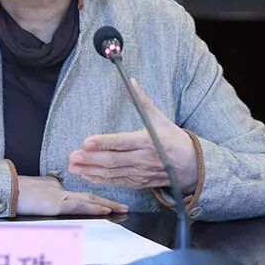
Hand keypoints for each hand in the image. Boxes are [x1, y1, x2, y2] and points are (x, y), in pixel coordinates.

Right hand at [15, 176, 128, 215]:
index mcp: (55, 189)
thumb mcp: (33, 193)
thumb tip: (55, 200)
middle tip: (124, 206)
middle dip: (108, 201)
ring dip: (107, 204)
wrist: (3, 190)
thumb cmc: (14, 193)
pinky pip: (79, 206)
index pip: (80, 195)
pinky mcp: (56, 204)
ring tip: (122, 209)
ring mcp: (58, 197)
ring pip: (88, 200)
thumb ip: (47, 195)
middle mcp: (59, 191)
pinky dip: (94, 207)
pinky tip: (105, 210)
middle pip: (89, 196)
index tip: (109, 204)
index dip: (96, 199)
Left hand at [68, 78, 197, 192]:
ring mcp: (140, 173)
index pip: (121, 142)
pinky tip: (86, 176)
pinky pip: (117, 182)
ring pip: (112, 173)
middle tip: (73, 156)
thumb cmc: (174, 140)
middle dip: (91, 159)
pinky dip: (101, 180)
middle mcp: (142, 159)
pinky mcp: (139, 182)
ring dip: (91, 171)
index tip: (86, 141)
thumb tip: (131, 81)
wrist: (192, 167)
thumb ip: (143, 102)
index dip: (103, 142)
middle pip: (113, 160)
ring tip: (73, 167)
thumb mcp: (160, 119)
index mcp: (147, 141)